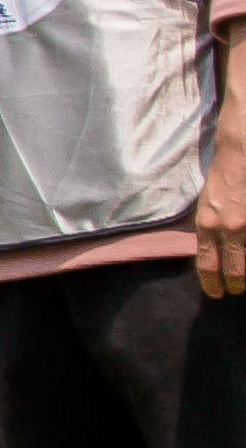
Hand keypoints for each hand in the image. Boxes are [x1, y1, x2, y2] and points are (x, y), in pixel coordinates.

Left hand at [200, 133, 245, 300]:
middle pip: (232, 268)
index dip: (211, 282)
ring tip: (245, 281)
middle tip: (235, 290)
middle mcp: (227, 227)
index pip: (207, 263)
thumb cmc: (223, 177)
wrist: (241, 154)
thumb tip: (214, 252)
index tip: (216, 293)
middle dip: (235, 283)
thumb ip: (209, 229)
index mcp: (207, 224)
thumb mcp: (206, 204)